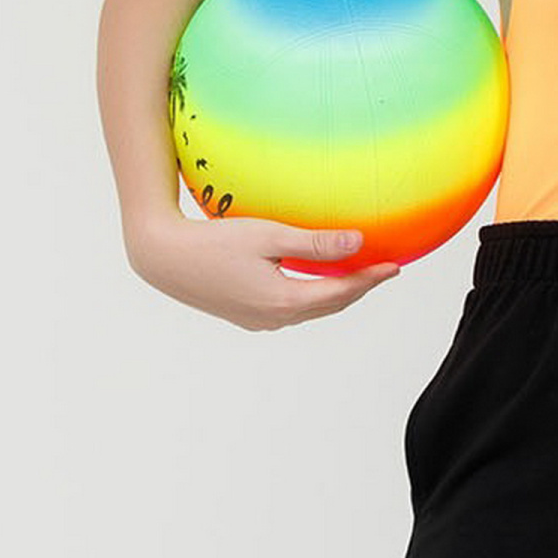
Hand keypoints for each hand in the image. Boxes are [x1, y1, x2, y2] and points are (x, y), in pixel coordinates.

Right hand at [127, 214, 402, 330]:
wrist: (163, 258)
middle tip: (382, 272)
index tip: (394, 266)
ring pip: (310, 309)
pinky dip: (310, 296)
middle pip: (330, 305)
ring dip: (335, 294)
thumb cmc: (212, 241)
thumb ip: (314, 242)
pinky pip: (290, 309)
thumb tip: (357, 244)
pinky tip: (313, 281)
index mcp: (285, 301)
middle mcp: (275, 318)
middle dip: (359, 289)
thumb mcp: (268, 236)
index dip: (370, 279)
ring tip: (355, 276)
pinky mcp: (246, 316)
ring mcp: (259, 321)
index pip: (342, 292)